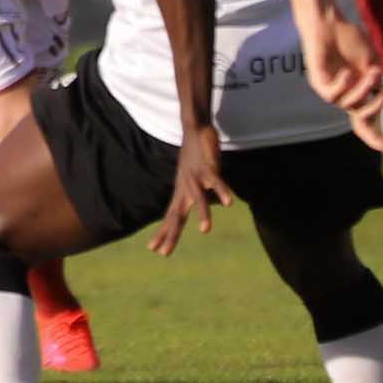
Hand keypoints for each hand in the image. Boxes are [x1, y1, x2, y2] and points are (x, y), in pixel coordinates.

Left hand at [147, 125, 233, 257]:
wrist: (193, 128)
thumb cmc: (194, 158)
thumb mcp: (189, 180)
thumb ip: (192, 195)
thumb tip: (197, 208)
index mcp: (181, 193)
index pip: (171, 217)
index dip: (163, 233)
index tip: (154, 250)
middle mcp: (185, 188)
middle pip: (177, 214)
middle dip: (171, 234)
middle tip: (164, 253)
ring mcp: (195, 177)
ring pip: (198, 198)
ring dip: (203, 213)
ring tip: (206, 230)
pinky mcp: (207, 166)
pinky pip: (216, 180)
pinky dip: (222, 190)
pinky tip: (228, 202)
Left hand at [302, 15, 382, 149]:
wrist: (329, 23)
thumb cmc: (350, 39)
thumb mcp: (371, 61)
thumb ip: (376, 80)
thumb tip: (382, 95)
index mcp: (357, 92)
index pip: (364, 120)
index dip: (373, 135)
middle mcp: (343, 94)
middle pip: (359, 117)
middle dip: (374, 108)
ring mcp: (330, 89)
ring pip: (348, 105)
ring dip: (362, 90)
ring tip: (370, 72)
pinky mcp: (318, 82)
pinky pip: (331, 95)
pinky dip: (342, 86)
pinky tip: (347, 72)